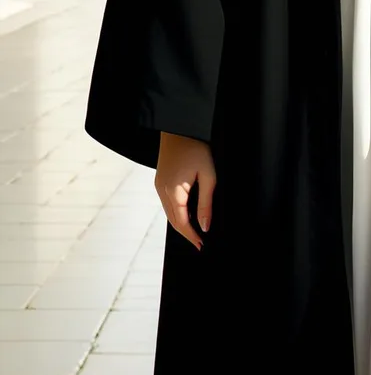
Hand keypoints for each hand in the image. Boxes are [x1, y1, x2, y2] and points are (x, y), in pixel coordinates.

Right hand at [155, 133, 215, 251]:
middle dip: (186, 233)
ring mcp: (158, 185)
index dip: (191, 236)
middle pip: (173, 220)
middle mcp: (162, 190)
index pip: (182, 222)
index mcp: (174, 191)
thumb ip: (206, 203)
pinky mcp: (159, 181)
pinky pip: (166, 203)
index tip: (201, 246)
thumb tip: (204, 226)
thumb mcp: (208, 176)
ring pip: (168, 212)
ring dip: (180, 223)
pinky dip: (175, 212)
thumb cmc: (196, 149)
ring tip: (195, 232)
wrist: (180, 128)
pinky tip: (186, 214)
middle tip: (199, 243)